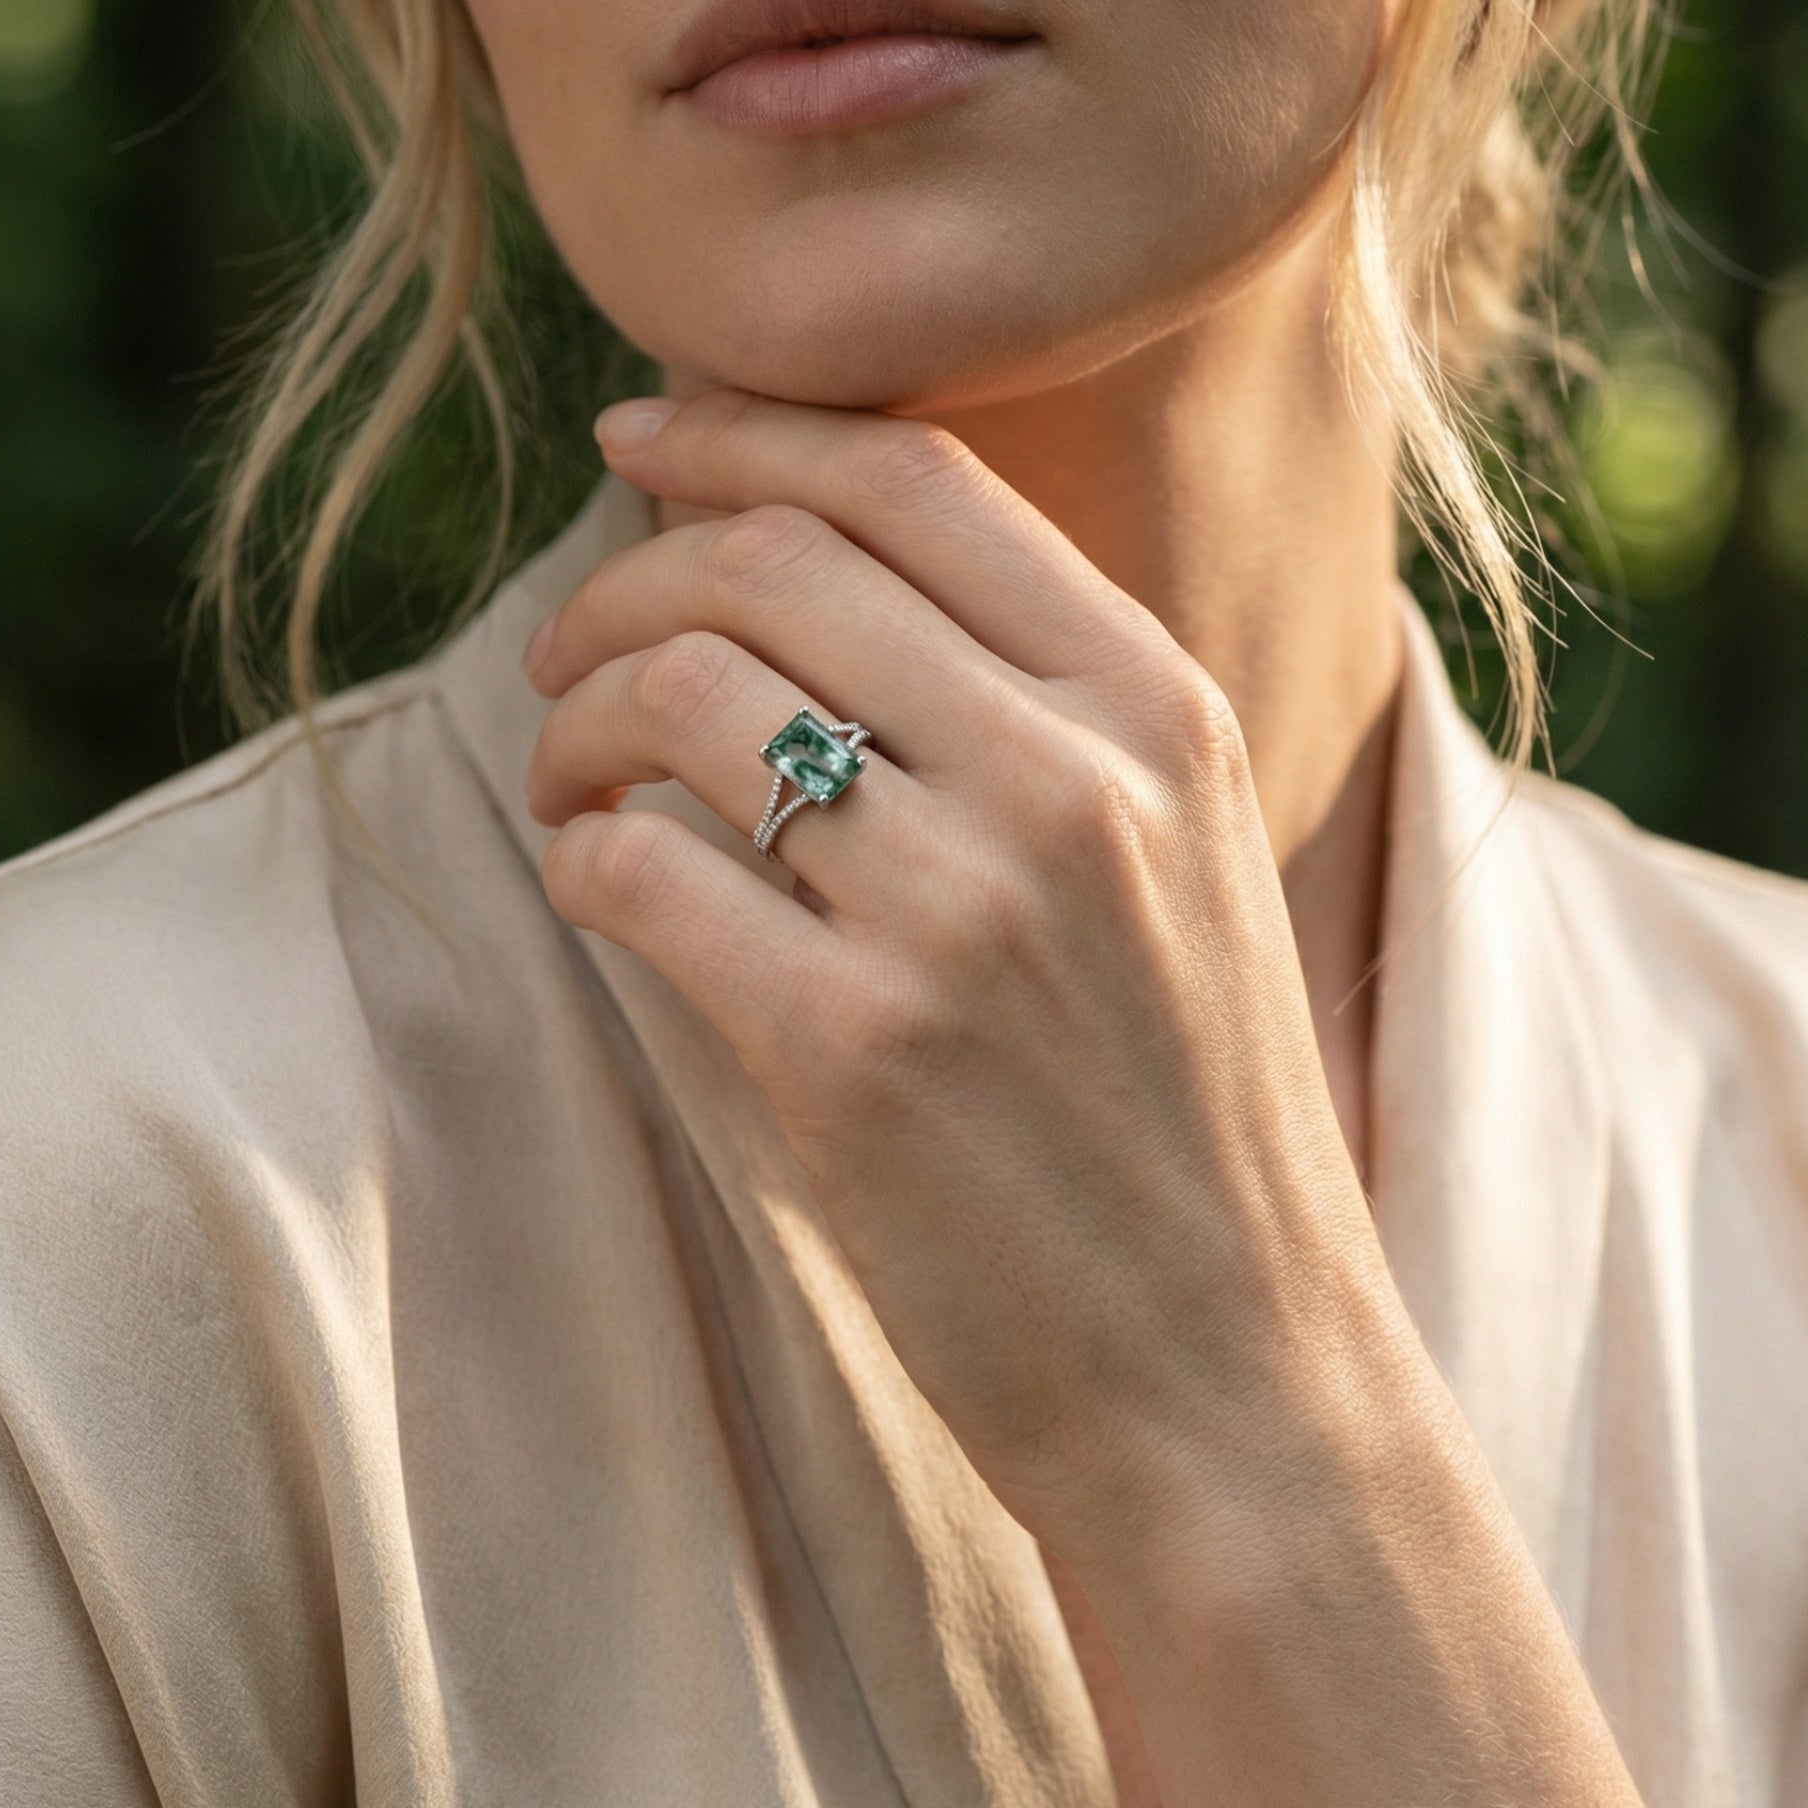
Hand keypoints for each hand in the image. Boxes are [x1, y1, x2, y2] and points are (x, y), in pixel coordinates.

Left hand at [524, 387, 1394, 1560]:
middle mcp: (1076, 779)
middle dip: (624, 572)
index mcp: (1160, 712)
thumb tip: (803, 593)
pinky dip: (580, 855)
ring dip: (575, 718)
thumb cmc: (1188, 1129)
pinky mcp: (856, 1050)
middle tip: (566, 652)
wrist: (1240, 1379)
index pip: (915, 480)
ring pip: (684, 691)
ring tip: (567, 781)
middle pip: (771, 557)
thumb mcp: (1182, 872)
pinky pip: (641, 868)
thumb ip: (1036, 721)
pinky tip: (595, 886)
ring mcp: (965, 911)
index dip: (745, 428)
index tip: (640, 439)